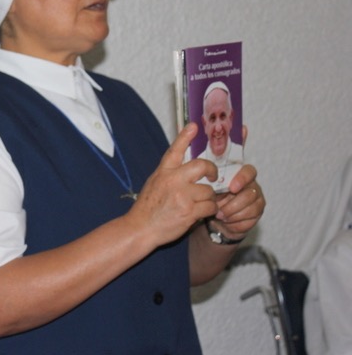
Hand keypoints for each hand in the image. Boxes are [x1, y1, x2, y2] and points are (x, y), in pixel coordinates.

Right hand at [126, 123, 219, 245]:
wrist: (141, 228)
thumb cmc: (148, 207)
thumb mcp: (154, 183)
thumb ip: (169, 173)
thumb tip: (185, 166)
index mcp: (163, 172)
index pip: (175, 150)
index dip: (185, 136)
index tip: (193, 126)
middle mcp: (173, 180)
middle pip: (202, 166)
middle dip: (212, 171)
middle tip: (214, 176)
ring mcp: (182, 196)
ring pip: (209, 191)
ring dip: (209, 198)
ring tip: (199, 204)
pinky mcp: (189, 211)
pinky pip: (210, 206)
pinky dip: (209, 210)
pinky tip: (201, 213)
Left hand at [211, 164, 264, 239]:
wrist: (218, 216)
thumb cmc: (216, 198)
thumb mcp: (214, 190)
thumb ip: (216, 186)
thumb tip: (212, 188)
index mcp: (243, 176)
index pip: (249, 172)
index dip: (242, 178)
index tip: (232, 188)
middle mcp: (254, 188)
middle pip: (250, 194)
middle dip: (233, 205)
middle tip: (219, 211)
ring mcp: (258, 202)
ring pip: (252, 209)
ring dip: (233, 215)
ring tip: (220, 216)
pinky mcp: (257, 216)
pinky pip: (250, 221)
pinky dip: (235, 224)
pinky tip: (226, 222)